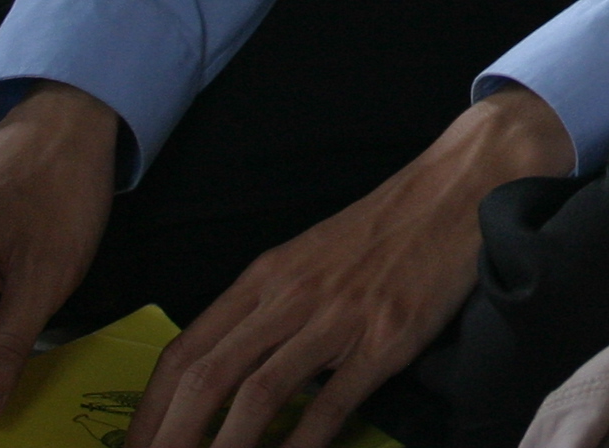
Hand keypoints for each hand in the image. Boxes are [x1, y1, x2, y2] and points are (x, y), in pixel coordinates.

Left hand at [129, 86, 574, 447]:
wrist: (458, 187)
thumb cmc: (383, 228)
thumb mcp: (309, 258)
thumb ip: (266, 310)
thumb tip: (223, 373)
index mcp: (264, 277)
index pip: (185, 351)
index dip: (149, 410)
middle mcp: (289, 296)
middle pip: (206, 378)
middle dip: (169, 440)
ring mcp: (337, 319)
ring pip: (256, 395)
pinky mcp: (384, 339)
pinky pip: (329, 404)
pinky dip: (299, 444)